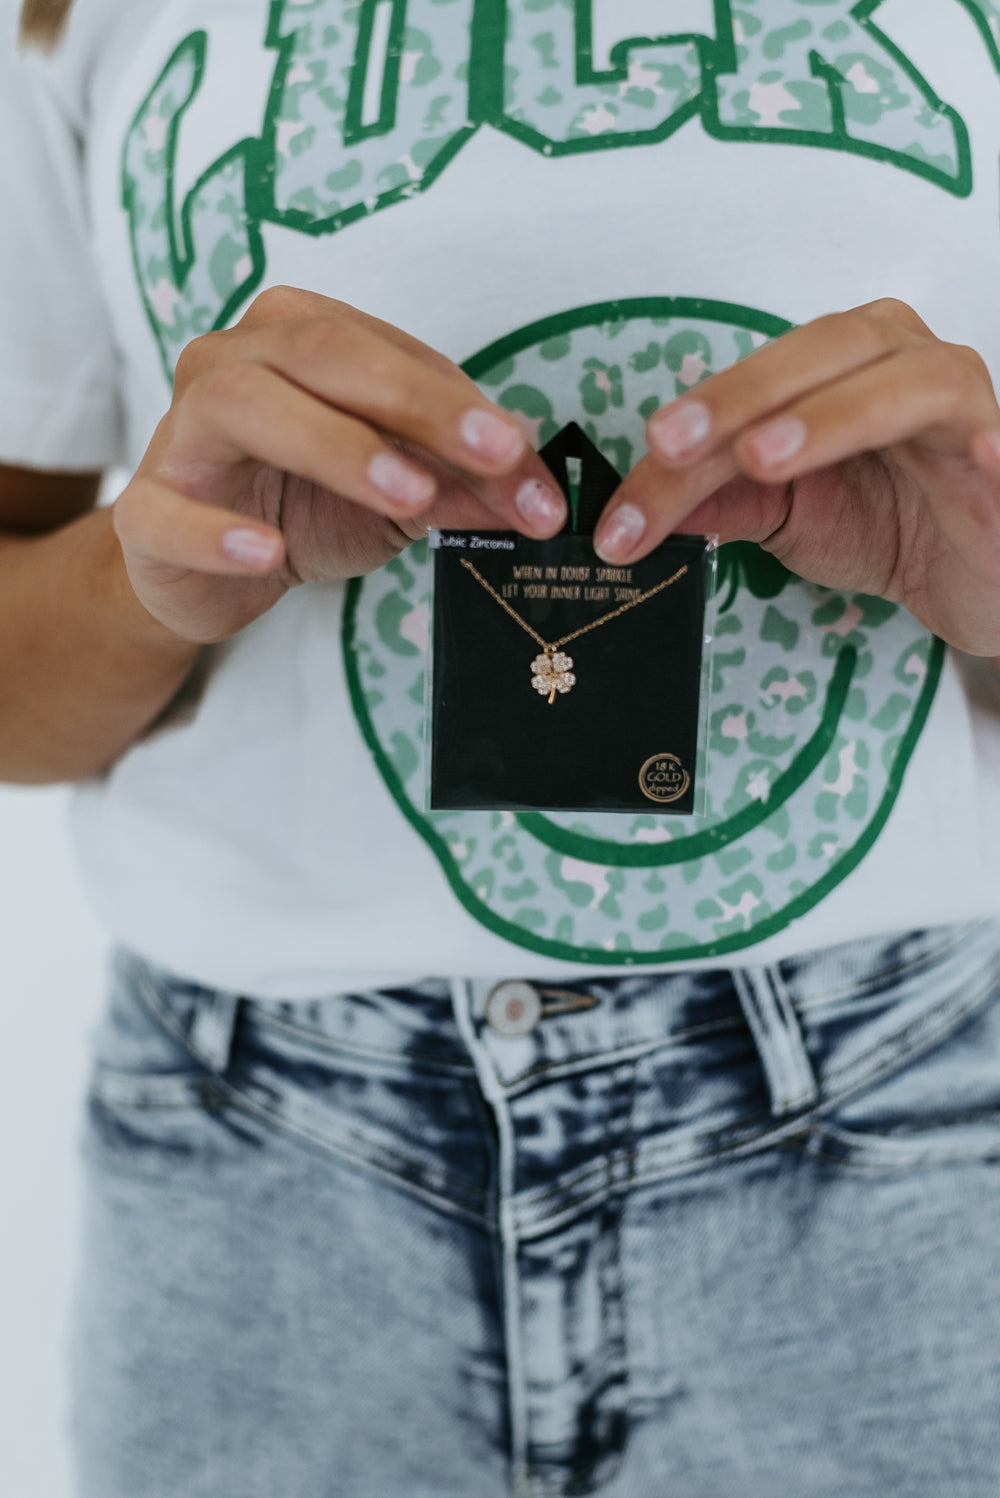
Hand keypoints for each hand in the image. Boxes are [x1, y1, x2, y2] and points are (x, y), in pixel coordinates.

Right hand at [113, 287, 566, 642]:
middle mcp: (234, 361)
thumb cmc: (303, 504)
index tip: (528, 462)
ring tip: (406, 496)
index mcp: (300, 338)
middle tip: (491, 458)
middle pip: (323, 355)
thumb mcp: (398, 497)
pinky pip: (166, 509)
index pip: (392, 354)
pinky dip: (218, 530)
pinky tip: (269, 551)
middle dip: (417, 403)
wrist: (208, 568)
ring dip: (334, 446)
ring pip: (243, 404)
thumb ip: (460, 486)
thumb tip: (534, 496)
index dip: (466, 407)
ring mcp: (182, 431)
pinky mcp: (141, 510)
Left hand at [594, 298, 999, 653]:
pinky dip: (987, 447)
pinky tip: (968, 454)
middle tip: (672, 449)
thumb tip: (635, 511)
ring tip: (763, 457)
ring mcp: (964, 405)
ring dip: (828, 418)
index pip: (754, 381)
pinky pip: (998, 446)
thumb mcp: (784, 514)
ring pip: (902, 384)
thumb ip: (720, 500)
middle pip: (818, 356)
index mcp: (842, 362)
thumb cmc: (889, 526)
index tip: (625, 505)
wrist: (971, 580)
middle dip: (736, 401)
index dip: (687, 430)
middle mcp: (904, 361)